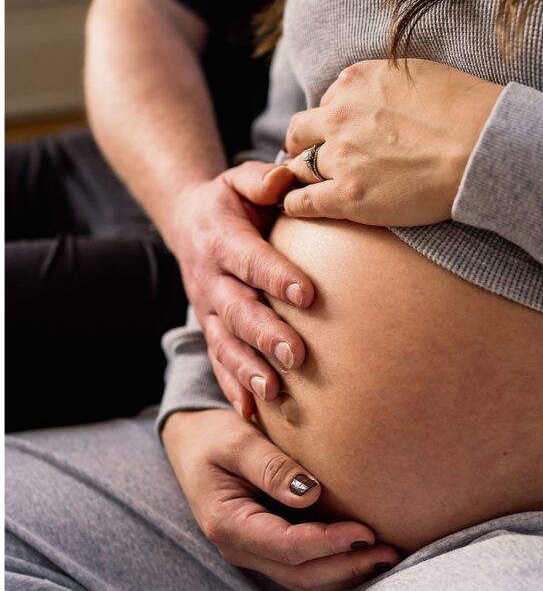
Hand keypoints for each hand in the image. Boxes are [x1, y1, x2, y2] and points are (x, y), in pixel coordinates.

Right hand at [163, 409, 399, 590]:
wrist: (191, 444)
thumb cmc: (213, 437)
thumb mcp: (237, 441)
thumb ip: (271, 466)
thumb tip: (312, 493)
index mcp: (228, 524)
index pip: (287, 546)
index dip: (329, 543)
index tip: (367, 531)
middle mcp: (240, 548)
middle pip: (300, 574)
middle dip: (346, 567)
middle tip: (391, 552)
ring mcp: (254, 552)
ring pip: (304, 578)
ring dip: (346, 572)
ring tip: (388, 556)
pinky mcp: (268, 546)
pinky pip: (304, 566)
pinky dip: (336, 564)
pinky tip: (365, 552)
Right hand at [169, 162, 315, 417]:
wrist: (187, 222)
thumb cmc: (229, 201)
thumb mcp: (239, 179)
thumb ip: (262, 179)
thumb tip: (286, 178)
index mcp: (221, 239)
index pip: (250, 259)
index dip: (276, 275)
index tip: (307, 293)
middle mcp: (210, 279)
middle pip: (239, 310)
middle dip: (267, 334)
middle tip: (297, 354)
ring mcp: (208, 310)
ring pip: (226, 344)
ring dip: (248, 369)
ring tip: (274, 390)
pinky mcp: (211, 330)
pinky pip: (218, 362)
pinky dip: (232, 388)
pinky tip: (250, 413)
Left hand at [282, 58, 502, 224]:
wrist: (482, 147)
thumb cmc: (466, 110)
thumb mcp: (417, 74)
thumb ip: (385, 85)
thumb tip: (379, 95)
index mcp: (354, 82)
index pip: (327, 103)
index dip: (332, 122)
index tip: (339, 135)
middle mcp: (339, 116)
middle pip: (302, 132)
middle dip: (303, 145)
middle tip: (307, 158)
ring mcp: (341, 157)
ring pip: (301, 168)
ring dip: (303, 176)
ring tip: (306, 187)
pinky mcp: (348, 196)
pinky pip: (303, 202)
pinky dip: (295, 205)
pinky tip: (297, 208)